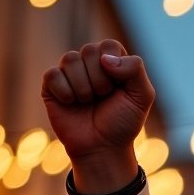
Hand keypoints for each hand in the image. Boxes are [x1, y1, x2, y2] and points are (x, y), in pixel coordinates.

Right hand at [41, 39, 154, 194]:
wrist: (102, 148)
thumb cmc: (123, 123)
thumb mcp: (142, 97)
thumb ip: (135, 69)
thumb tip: (105, 58)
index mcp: (112, 62)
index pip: (109, 46)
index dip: (115, 68)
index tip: (118, 89)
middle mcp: (90, 63)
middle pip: (89, 51)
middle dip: (100, 81)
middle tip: (103, 98)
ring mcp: (70, 72)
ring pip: (70, 60)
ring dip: (84, 89)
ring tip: (88, 103)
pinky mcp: (52, 84)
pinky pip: (53, 75)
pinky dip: (66, 94)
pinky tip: (72, 104)